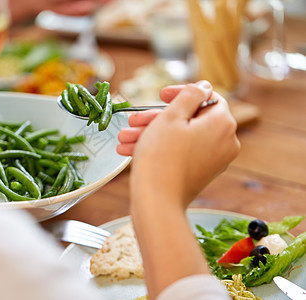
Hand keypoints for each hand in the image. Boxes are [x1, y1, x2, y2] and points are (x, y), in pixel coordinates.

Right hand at [118, 81, 239, 207]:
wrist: (157, 201)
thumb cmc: (161, 156)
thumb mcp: (171, 116)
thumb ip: (190, 95)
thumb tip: (204, 86)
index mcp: (222, 123)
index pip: (207, 96)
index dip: (181, 92)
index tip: (160, 95)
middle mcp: (225, 141)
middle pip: (190, 119)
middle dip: (156, 118)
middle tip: (133, 121)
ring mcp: (215, 160)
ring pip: (181, 137)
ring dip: (151, 134)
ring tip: (124, 139)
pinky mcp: (202, 173)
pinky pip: (182, 152)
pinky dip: (161, 148)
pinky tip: (132, 150)